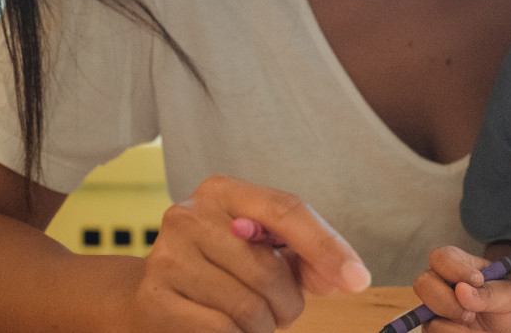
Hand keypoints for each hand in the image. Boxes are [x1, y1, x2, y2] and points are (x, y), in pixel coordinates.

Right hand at [126, 175, 370, 332]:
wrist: (152, 292)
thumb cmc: (222, 266)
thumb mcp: (265, 248)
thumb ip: (310, 256)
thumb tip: (349, 277)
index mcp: (223, 191)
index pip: (286, 209)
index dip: (327, 246)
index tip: (358, 279)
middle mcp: (189, 215)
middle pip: (269, 268)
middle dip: (288, 302)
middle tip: (282, 309)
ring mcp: (166, 257)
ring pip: (248, 305)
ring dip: (263, 324)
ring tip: (251, 317)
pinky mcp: (154, 299)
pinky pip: (222, 329)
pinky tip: (228, 327)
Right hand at [415, 246, 510, 332]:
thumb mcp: (510, 296)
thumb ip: (488, 292)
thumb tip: (461, 290)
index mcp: (460, 267)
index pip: (441, 257)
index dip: (453, 267)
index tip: (477, 279)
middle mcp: (442, 285)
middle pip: (423, 283)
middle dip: (446, 300)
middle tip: (471, 313)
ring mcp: (436, 310)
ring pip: (426, 314)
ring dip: (454, 323)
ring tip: (474, 323)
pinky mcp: (435, 330)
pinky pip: (434, 332)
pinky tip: (470, 332)